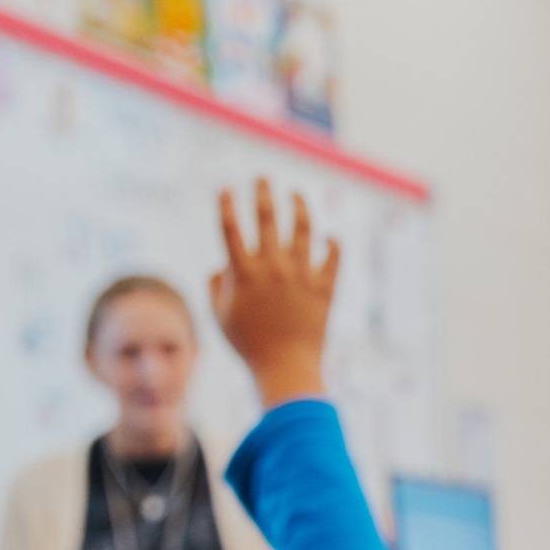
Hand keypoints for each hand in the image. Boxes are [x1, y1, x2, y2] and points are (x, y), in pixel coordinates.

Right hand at [210, 178, 339, 407]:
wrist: (287, 369)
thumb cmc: (249, 346)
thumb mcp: (221, 318)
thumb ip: (215, 288)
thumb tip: (221, 266)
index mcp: (244, 273)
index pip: (231, 228)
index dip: (227, 205)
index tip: (227, 190)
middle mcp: (274, 267)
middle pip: (268, 217)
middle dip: (263, 192)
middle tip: (262, 179)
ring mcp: (302, 274)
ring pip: (304, 228)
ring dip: (299, 206)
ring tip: (295, 195)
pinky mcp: (326, 286)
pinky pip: (334, 256)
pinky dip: (333, 244)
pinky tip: (330, 237)